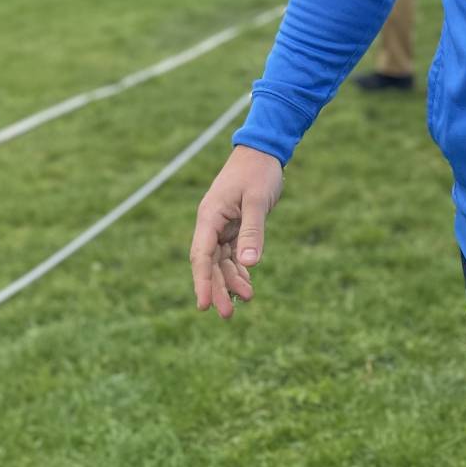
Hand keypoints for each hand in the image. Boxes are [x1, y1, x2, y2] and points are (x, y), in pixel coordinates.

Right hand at [190, 144, 283, 319]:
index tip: (203, 306)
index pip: (201, 256)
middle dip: (217, 289)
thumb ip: (253, 232)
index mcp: (209, 216)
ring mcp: (222, 225)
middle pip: (210, 264)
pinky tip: (247, 283)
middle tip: (227, 315)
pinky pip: (232, 253)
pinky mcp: (234, 226)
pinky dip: (239, 268)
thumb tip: (249, 264)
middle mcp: (211, 224)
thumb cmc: (258, 172)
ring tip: (247, 300)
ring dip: (231, 281)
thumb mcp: (256, 201)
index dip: (202, 282)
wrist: (263, 151)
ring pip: (222, 261)